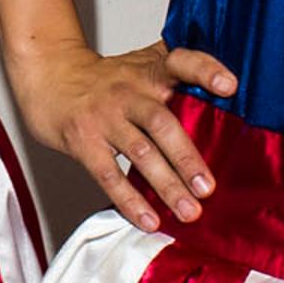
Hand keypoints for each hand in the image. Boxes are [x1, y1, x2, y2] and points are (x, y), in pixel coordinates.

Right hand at [10, 34, 235, 232]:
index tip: (230, 86)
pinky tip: (149, 221)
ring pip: (139, 152)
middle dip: (187, 157)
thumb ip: (179, 69)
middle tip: (209, 188)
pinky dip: (130, 200)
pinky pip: (109, 174)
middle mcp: (129, 91)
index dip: (205, 71)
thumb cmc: (107, 77)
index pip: (180, 61)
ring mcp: (105, 117)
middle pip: (161, 122)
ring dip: (166, 184)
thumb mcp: (142, 62)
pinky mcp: (83, 141)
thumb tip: (234, 86)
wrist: (49, 76)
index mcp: (150, 70)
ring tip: (189, 212)